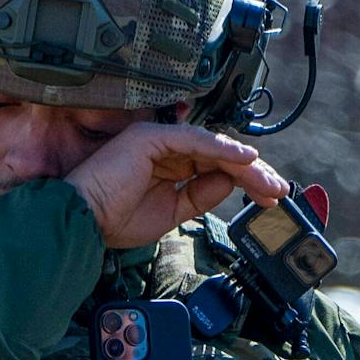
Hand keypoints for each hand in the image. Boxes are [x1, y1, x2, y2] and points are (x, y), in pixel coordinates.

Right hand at [65, 122, 287, 248]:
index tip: (268, 198)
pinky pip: (196, 140)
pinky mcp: (151, 137)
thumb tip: (230, 183)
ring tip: (268, 181)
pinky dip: (222, 149)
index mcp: (166, 166)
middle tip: (278, 190)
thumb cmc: (114, 220)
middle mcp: (164, 149)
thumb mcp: (170, 213)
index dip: (244, 181)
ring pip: (213, 147)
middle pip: (219, 155)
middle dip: (252, 173)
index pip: (214, 168)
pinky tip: (246, 160)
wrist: (82, 222)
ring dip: (245, 164)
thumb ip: (199, 196)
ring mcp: (158, 140)